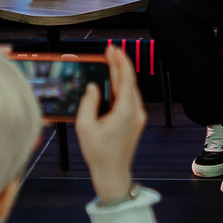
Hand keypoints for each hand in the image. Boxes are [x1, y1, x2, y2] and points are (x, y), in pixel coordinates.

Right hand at [74, 44, 145, 205]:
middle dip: (119, 64)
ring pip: (130, 90)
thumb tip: (94, 87)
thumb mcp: (85, 126)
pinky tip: (113, 82)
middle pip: (129, 82)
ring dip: (121, 75)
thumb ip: (88, 103)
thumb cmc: (98, 153)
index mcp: (125, 111)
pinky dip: (121, 88)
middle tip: (110, 50)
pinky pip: (129, 99)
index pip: (126, 79)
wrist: (113, 173)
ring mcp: (138, 117)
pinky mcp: (135, 121)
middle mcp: (135, 112)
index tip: (113, 48)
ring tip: (110, 61)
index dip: (120, 61)